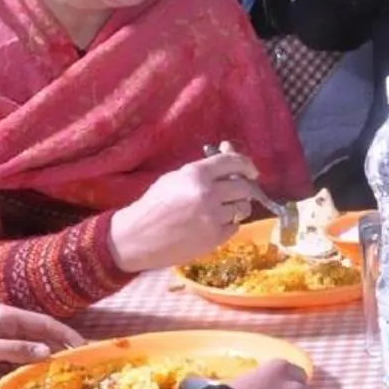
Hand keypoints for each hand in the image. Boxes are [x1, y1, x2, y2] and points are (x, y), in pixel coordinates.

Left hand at [0, 304, 84, 371]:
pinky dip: (37, 357)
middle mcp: (8, 322)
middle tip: (78, 356)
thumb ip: (17, 349)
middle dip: (60, 342)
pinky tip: (46, 366)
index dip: (63, 332)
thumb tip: (47, 352)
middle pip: (41, 331)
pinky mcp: (1, 347)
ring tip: (67, 362)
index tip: (80, 344)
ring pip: (35, 341)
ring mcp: (5, 334)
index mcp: (6, 314)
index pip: (43, 321)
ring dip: (50, 350)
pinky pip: (25, 350)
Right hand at [107, 149, 260, 272]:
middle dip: (245, 187)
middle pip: (244, 187)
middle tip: (240, 191)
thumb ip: (204, 167)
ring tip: (224, 208)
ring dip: (238, 206)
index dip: (246, 164)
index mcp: (196, 174)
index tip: (251, 171)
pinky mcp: (215, 238)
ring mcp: (213, 218)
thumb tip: (228, 149)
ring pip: (243, 208)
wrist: (138, 237)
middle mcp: (208, 194)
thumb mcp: (175, 178)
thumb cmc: (154, 204)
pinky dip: (228, 223)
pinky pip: (235, 227)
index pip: (233, 162)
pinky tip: (213, 223)